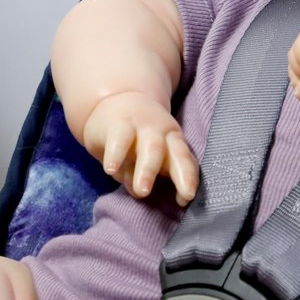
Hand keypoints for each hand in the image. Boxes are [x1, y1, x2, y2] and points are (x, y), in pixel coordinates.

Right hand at [81, 92, 198, 205]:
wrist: (120, 101)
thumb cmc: (138, 139)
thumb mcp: (149, 155)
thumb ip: (150, 174)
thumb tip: (141, 193)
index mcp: (175, 142)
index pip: (186, 161)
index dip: (189, 178)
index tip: (186, 198)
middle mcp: (163, 133)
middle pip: (175, 154)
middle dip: (178, 175)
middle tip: (177, 197)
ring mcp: (143, 126)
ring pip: (151, 148)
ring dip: (148, 170)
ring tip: (142, 191)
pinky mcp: (119, 123)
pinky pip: (120, 139)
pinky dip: (116, 154)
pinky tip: (111, 169)